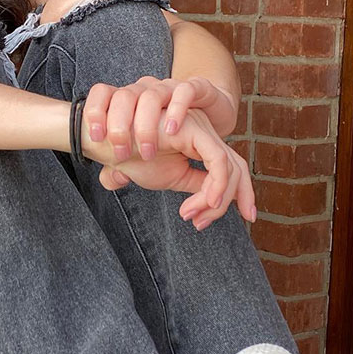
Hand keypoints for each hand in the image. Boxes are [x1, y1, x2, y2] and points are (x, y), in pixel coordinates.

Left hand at [82, 76, 233, 161]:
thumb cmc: (174, 138)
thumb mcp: (149, 156)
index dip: (94, 111)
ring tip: (146, 152)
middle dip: (119, 127)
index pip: (102, 93)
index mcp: (129, 100)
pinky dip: (178, 109)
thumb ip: (129, 167)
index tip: (94, 137)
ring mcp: (171, 88)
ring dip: (145, 125)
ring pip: (151, 96)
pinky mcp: (198, 88)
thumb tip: (115, 179)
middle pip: (123, 97)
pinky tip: (171, 131)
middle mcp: (147, 90)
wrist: (213, 117)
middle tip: (122, 155)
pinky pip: (186, 91)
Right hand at [83, 106, 257, 228]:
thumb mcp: (170, 176)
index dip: (243, 193)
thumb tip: (214, 202)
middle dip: (234, 200)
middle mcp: (204, 132)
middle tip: (202, 224)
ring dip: (214, 199)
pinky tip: (204, 202)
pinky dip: (216, 185)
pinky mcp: (193, 129)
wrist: (106, 143)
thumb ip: (195, 184)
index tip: (246, 217)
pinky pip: (217, 160)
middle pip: (237, 168)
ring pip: (228, 168)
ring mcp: (200, 128)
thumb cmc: (133, 156)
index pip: (232, 168)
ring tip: (189, 214)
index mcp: (200, 142)